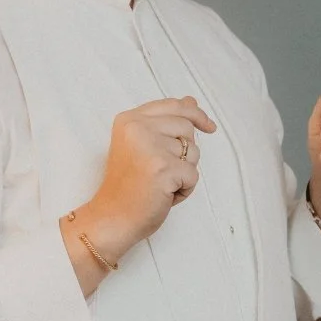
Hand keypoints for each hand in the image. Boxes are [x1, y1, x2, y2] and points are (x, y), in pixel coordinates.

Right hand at [63, 93, 215, 286]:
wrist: (111, 218)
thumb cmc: (127, 187)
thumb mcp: (142, 146)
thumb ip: (164, 123)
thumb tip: (191, 102)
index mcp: (129, 120)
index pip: (173, 106)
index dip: (195, 114)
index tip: (209, 127)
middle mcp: (138, 128)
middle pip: (187, 128)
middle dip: (185, 152)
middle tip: (162, 171)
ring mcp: (151, 147)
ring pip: (194, 152)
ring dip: (184, 173)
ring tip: (160, 184)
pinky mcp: (163, 169)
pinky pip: (193, 175)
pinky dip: (184, 190)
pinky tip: (163, 195)